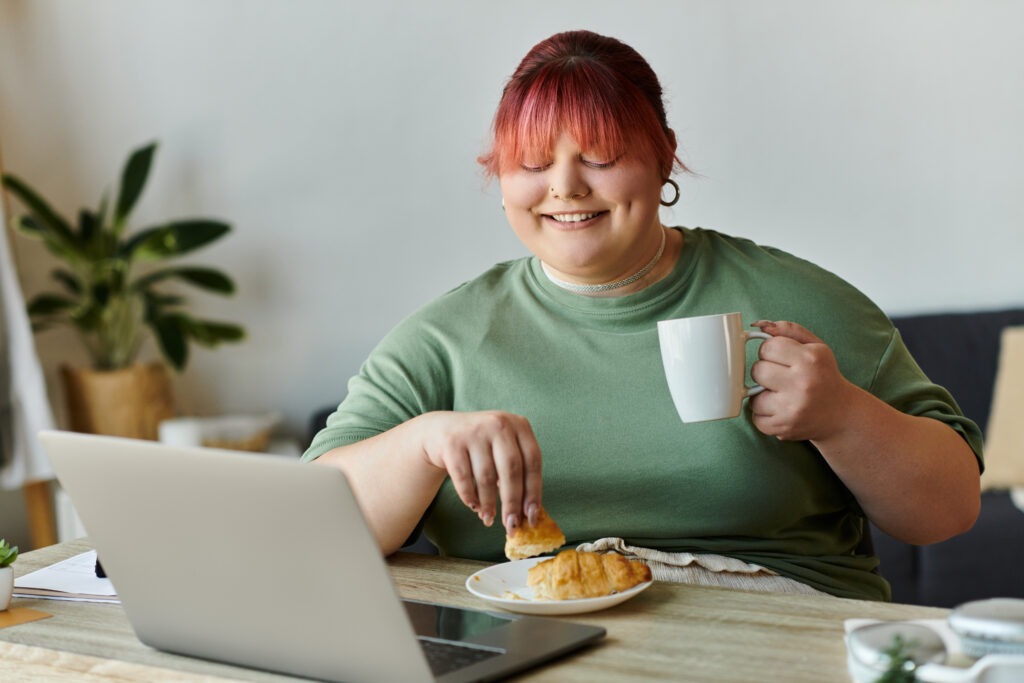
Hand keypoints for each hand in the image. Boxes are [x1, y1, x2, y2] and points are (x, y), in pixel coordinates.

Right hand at [415, 411, 542, 531]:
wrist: (441, 430)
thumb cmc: (481, 446)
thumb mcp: (503, 448)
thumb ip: (518, 471)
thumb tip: (529, 513)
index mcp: (519, 425)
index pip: (533, 461)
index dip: (534, 491)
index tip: (532, 517)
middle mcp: (499, 424)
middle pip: (511, 470)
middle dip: (512, 503)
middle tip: (511, 525)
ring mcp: (475, 431)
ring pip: (487, 476)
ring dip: (489, 503)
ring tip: (489, 518)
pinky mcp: (452, 443)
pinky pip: (464, 477)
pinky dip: (469, 496)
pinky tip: (473, 506)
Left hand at [748, 321, 856, 441]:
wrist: (842, 414)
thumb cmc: (824, 375)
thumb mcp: (815, 346)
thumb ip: (788, 330)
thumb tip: (758, 325)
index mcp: (809, 359)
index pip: (767, 347)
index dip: (771, 352)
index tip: (781, 358)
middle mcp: (802, 384)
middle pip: (757, 370)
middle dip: (765, 372)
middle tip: (781, 377)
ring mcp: (792, 408)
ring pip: (753, 397)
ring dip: (763, 396)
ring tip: (782, 396)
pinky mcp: (784, 427)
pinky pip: (755, 418)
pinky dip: (764, 414)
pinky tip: (781, 410)